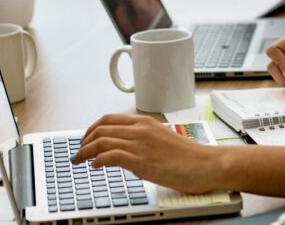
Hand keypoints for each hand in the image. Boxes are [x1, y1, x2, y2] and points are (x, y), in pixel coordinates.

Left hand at [72, 114, 218, 193]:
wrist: (205, 164)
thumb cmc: (189, 156)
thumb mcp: (163, 140)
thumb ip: (144, 141)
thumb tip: (128, 151)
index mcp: (146, 122)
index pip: (110, 119)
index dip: (92, 128)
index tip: (86, 138)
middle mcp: (141, 129)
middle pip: (101, 127)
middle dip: (84, 140)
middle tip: (78, 151)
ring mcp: (140, 144)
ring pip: (101, 140)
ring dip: (85, 151)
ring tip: (80, 160)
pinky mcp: (141, 160)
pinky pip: (110, 155)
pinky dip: (98, 160)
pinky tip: (96, 166)